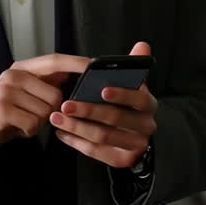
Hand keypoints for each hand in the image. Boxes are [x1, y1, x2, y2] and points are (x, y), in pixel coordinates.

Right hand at [0, 53, 91, 158]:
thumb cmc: (4, 113)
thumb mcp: (23, 94)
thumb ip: (44, 83)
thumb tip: (69, 73)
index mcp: (20, 69)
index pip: (53, 60)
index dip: (75, 62)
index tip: (94, 64)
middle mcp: (12, 75)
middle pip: (55, 94)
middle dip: (50, 111)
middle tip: (31, 115)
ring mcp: (5, 91)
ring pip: (46, 111)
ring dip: (38, 123)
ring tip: (21, 120)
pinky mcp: (2, 110)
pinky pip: (33, 124)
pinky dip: (28, 132)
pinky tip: (16, 129)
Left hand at [50, 42, 158, 168]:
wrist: (133, 135)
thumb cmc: (126, 104)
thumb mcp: (131, 84)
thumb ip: (134, 66)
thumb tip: (142, 45)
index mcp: (148, 104)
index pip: (139, 98)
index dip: (122, 94)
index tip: (102, 89)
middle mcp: (146, 126)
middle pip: (116, 118)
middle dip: (88, 111)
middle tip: (66, 104)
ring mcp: (135, 144)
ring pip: (103, 136)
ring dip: (77, 127)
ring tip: (57, 118)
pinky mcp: (123, 159)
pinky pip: (97, 152)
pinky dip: (77, 143)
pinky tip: (62, 133)